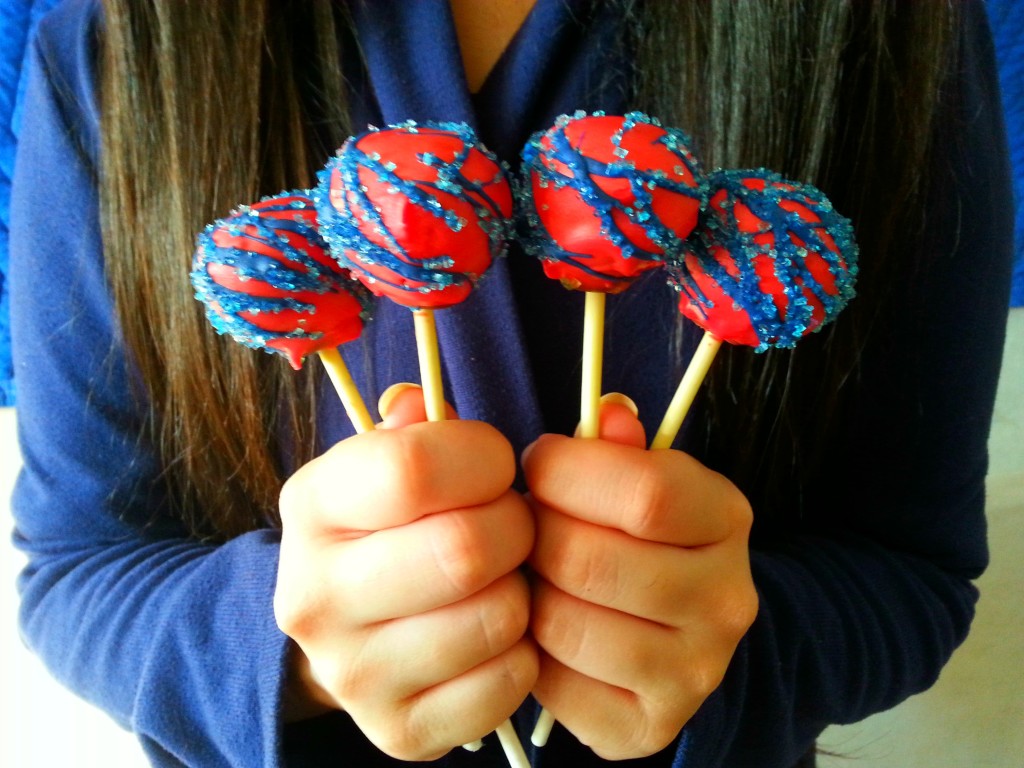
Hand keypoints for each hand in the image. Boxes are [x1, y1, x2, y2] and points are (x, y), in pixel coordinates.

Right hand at [274, 385, 537, 759]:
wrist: (348, 629)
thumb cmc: (390, 527)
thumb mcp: (386, 461)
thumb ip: (417, 425)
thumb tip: (419, 403)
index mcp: (311, 506)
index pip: (414, 467)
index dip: (483, 457)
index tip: (495, 465)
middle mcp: (312, 594)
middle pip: (464, 548)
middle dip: (515, 526)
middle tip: (511, 523)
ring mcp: (351, 674)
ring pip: (496, 617)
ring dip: (522, 591)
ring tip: (502, 578)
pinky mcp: (397, 731)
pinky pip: (506, 684)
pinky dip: (522, 655)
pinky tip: (496, 635)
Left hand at [524, 395, 757, 758]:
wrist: (678, 632)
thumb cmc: (638, 535)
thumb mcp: (640, 476)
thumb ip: (617, 446)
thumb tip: (609, 411)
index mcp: (726, 520)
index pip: (646, 492)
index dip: (567, 471)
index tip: (539, 463)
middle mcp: (725, 600)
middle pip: (589, 560)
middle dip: (536, 533)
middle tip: (529, 525)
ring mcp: (694, 673)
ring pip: (564, 623)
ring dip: (529, 594)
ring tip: (537, 576)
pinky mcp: (649, 726)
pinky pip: (554, 685)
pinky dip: (531, 654)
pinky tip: (544, 630)